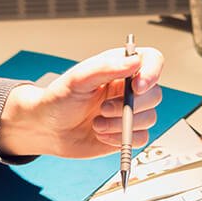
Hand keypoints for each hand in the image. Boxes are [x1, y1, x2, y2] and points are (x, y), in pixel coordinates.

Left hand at [0, 45, 163, 158]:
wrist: (47, 130)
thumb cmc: (58, 100)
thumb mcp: (77, 79)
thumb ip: (105, 68)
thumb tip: (134, 61)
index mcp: (119, 68)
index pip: (151, 61)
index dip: (152, 73)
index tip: (137, 87)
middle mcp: (128, 89)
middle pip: (155, 94)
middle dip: (130, 107)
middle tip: (103, 109)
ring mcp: (129, 112)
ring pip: (149, 119)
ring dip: (121, 125)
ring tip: (97, 123)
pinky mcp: (127, 133)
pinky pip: (141, 138)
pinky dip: (120, 139)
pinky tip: (101, 134)